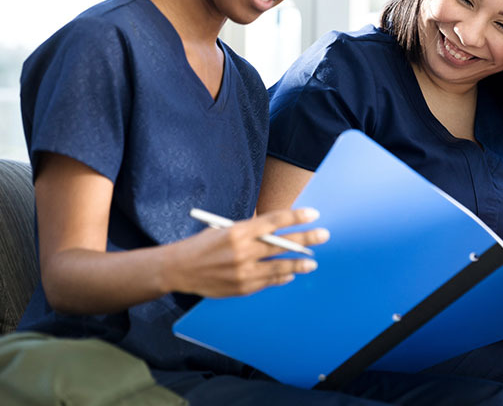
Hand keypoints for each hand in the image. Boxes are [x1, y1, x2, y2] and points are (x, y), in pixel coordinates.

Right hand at [167, 208, 328, 296]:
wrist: (178, 269)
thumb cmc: (204, 245)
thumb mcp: (226, 230)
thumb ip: (251, 232)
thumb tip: (280, 234)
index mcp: (238, 231)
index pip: (274, 221)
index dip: (296, 217)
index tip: (314, 214)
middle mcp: (243, 251)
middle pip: (282, 244)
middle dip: (306, 239)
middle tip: (324, 235)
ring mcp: (243, 271)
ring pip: (279, 267)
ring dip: (299, 263)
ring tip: (313, 261)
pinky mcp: (242, 287)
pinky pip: (268, 281)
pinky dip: (281, 277)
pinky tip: (291, 274)